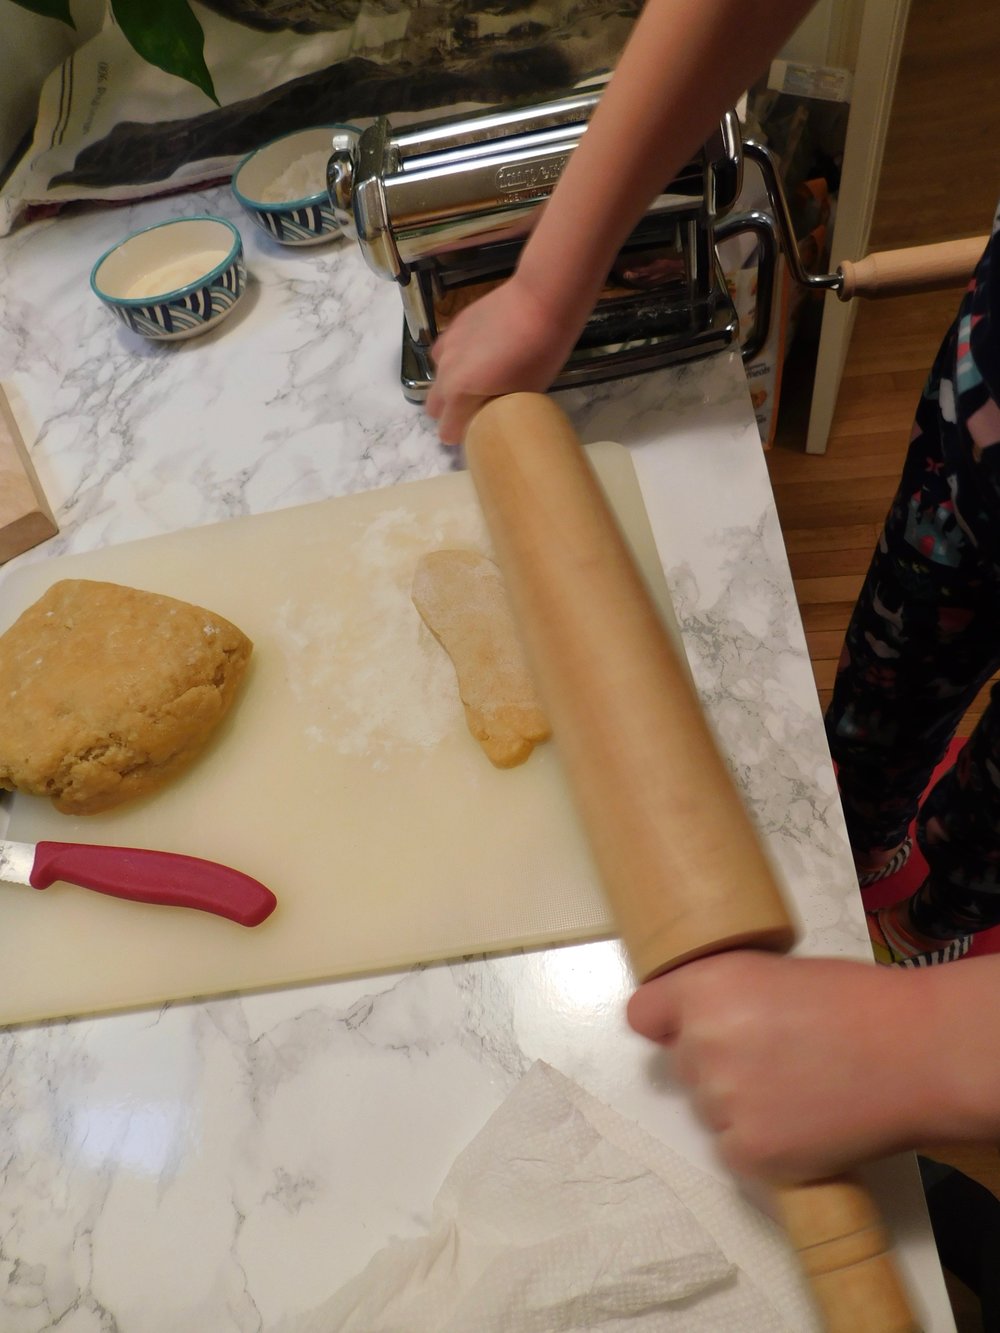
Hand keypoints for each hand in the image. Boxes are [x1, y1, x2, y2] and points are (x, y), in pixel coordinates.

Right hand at [425, 276, 576, 444]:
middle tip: (476, 410)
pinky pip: (445, 351)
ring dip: (451, 385)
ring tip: (478, 379)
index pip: (447, 430)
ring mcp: (447, 345)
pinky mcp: (454, 324)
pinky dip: (455, 360)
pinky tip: (477, 354)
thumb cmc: (538, 354)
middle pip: (434, 405)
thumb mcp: (523, 393)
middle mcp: (445, 370)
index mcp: (460, 392)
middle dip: (449, 413)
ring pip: (438, 376)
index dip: (462, 435)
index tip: (478, 433)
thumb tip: (492, 416)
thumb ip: (498, 409)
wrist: (540, 301)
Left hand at [626, 951, 937, 1182]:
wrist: (913, 1053)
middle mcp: (701, 1043)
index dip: (667, 1022)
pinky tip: (805, 1121)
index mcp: (704, 988)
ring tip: (801, 1088)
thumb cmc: (857, 1003)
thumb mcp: (773, 970)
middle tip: (776, 1058)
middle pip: (685, 1067)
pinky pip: (735, 1152)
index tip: (684, 1029)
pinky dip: (764, 1145)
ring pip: (710, 1111)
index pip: (643, 1014)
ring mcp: (721, 1103)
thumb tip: (698, 1019)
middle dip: (718, 1065)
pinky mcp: (749, 1153)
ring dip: (742, 1106)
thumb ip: (725, 995)